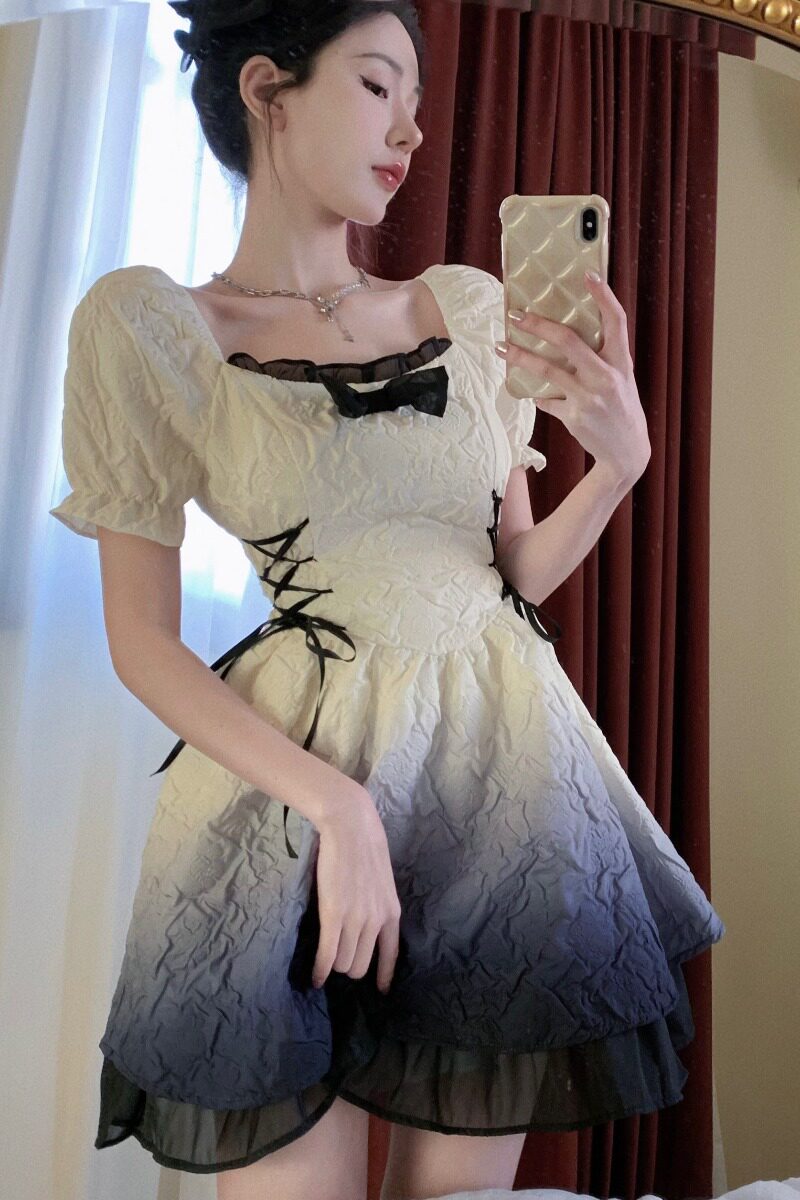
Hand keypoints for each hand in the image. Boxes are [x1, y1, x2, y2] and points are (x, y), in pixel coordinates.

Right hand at [312, 785, 401, 994]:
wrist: (351, 826)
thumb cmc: (364, 847)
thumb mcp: (381, 880)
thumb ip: (377, 904)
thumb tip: (368, 922)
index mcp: (391, 912)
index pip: (391, 955)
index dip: (384, 975)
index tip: (381, 991)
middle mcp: (377, 921)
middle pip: (361, 964)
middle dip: (348, 966)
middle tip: (336, 958)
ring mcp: (356, 920)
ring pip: (344, 963)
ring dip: (333, 964)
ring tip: (325, 958)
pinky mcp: (334, 915)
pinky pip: (328, 955)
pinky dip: (320, 971)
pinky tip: (315, 979)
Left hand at [497, 272, 650, 485]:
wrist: (626, 453)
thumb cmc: (622, 409)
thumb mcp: (622, 380)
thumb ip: (602, 358)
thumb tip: (568, 336)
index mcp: (621, 362)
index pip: (615, 320)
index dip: (603, 296)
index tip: (587, 275)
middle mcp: (606, 377)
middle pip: (568, 341)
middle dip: (539, 325)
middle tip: (516, 315)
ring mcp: (589, 397)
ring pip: (547, 370)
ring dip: (520, 357)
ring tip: (501, 347)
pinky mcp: (574, 417)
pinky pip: (547, 400)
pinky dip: (537, 395)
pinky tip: (528, 391)